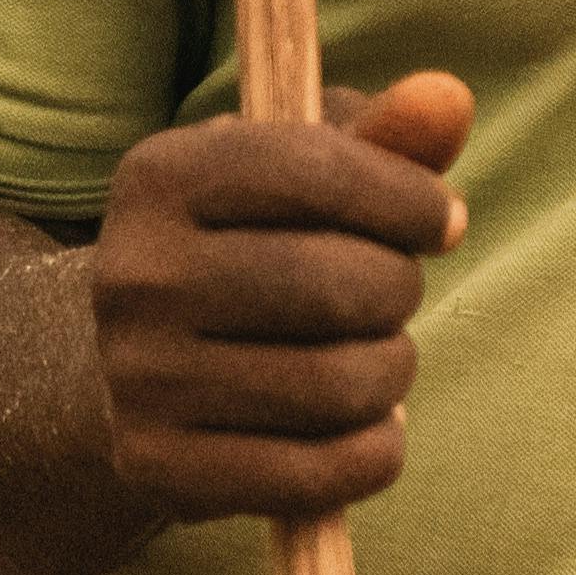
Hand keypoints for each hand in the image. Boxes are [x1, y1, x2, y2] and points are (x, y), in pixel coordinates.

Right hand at [89, 71, 473, 522]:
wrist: (129, 359)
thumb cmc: (252, 240)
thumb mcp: (304, 170)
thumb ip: (384, 134)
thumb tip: (447, 99)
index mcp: (162, 174)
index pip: (319, 172)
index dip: (410, 198)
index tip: (443, 221)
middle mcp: (133, 273)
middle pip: (339, 285)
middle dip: (400, 289)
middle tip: (391, 293)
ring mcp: (136, 377)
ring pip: (340, 384)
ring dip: (392, 371)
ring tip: (373, 354)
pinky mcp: (155, 466)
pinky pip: (316, 475)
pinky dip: (374, 453)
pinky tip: (366, 425)